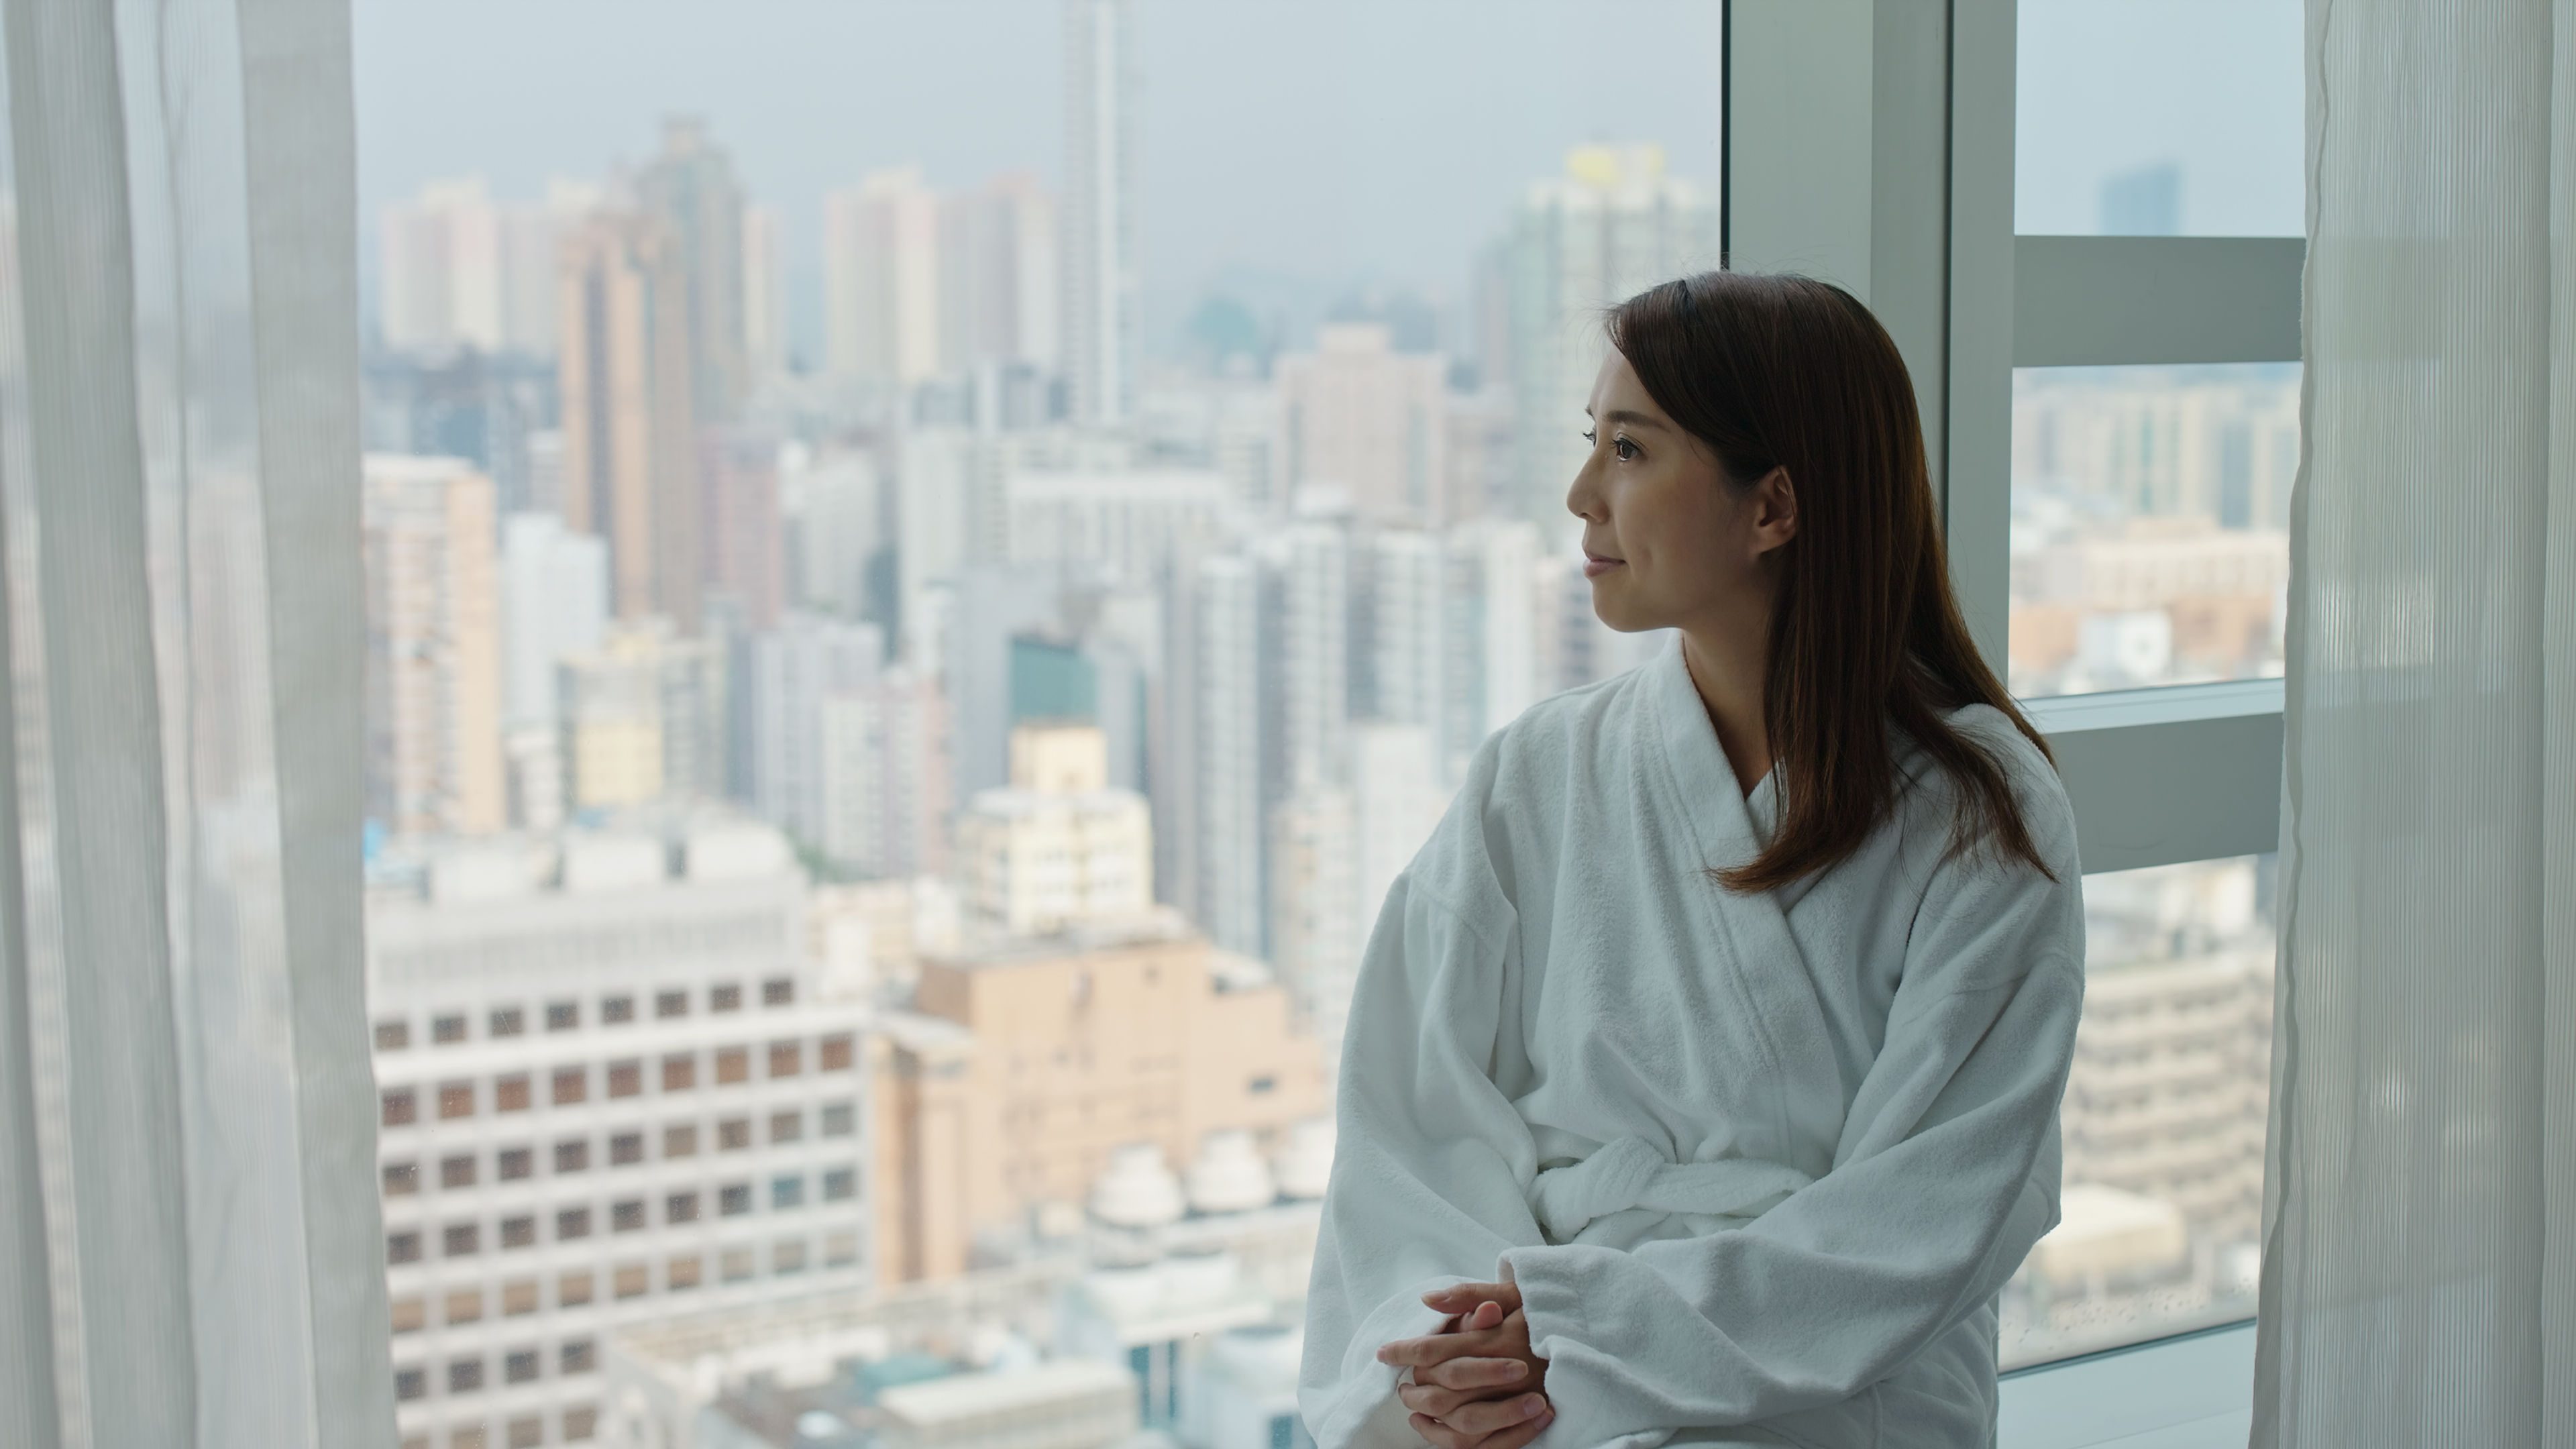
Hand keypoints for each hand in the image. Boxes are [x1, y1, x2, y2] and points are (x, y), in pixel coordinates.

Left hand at [1377, 1282, 1551, 1448]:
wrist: (1588, 1341)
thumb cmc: (1546, 1312)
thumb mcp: (1514, 1292)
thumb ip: (1470, 1294)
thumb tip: (1428, 1299)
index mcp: (1496, 1339)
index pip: (1437, 1349)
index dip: (1405, 1351)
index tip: (1383, 1352)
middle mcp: (1504, 1374)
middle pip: (1442, 1388)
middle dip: (1413, 1385)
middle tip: (1398, 1379)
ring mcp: (1514, 1402)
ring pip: (1458, 1419)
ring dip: (1426, 1411)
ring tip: (1411, 1401)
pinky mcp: (1522, 1422)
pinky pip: (1480, 1443)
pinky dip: (1448, 1436)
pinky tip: (1431, 1424)